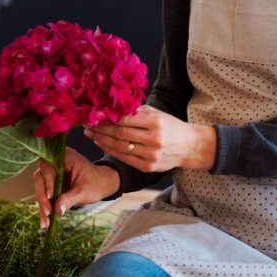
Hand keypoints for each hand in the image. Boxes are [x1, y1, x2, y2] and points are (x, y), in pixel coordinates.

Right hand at [33, 147, 119, 228]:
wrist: (102, 184)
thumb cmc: (96, 183)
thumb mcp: (84, 191)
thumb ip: (70, 199)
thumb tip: (57, 209)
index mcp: (65, 158)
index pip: (48, 168)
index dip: (47, 182)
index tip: (51, 197)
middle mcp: (56, 163)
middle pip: (40, 178)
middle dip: (42, 197)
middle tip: (48, 212)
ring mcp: (53, 174)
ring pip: (40, 188)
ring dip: (42, 205)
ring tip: (46, 223)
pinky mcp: (52, 184)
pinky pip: (45, 195)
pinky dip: (45, 207)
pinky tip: (46, 221)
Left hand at [84, 105, 215, 173]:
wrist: (189, 146)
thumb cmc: (170, 126)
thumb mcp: (157, 113)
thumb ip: (136, 112)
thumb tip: (112, 108)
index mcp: (155, 122)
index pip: (125, 120)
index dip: (107, 118)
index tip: (94, 115)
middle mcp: (153, 139)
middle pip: (119, 134)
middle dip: (100, 129)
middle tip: (87, 125)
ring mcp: (151, 155)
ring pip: (119, 147)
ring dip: (102, 141)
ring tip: (91, 134)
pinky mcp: (148, 167)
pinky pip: (124, 158)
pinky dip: (111, 151)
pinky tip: (102, 144)